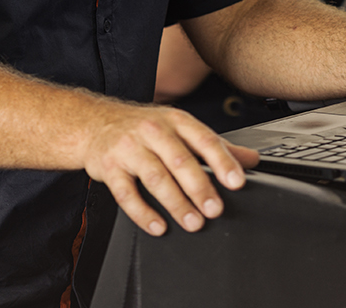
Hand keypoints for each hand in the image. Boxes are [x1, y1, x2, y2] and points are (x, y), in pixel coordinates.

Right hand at [80, 103, 259, 236]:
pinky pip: (126, 193)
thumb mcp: (180, 128)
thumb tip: (252, 159)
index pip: (204, 139)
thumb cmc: (143, 128)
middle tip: (215, 210)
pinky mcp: (110, 168)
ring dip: (176, 203)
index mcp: (176, 120)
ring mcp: (129, 148)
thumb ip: (215, 145)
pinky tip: (158, 226)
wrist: (94, 123)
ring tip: (192, 222)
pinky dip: (143, 213)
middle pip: (180, 160)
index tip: (236, 181)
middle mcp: (153, 131)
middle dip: (199, 187)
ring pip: (155, 178)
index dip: (222, 161)